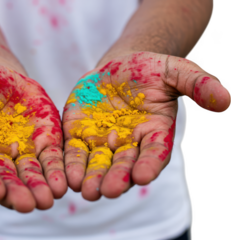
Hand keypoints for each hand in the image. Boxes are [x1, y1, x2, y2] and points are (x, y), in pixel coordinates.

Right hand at [0, 56, 66, 212]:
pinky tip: (63, 182)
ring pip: (30, 173)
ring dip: (40, 187)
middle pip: (6, 178)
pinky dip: (56, 170)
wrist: (1, 74)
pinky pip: (51, 157)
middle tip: (29, 205)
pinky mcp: (43, 139)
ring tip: (49, 199)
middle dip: (17, 192)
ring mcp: (21, 149)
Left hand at [63, 51, 230, 200]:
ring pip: (97, 164)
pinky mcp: (80, 134)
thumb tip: (226, 101)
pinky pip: (75, 151)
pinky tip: (68, 176)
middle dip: (116, 178)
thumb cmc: (150, 70)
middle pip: (123, 166)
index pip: (154, 153)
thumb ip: (198, 84)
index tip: (143, 176)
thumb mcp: (177, 71)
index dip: (150, 164)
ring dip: (92, 178)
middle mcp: (129, 144)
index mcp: (154, 133)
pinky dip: (71, 164)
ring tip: (86, 190)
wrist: (117, 67)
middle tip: (108, 191)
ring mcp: (102, 142)